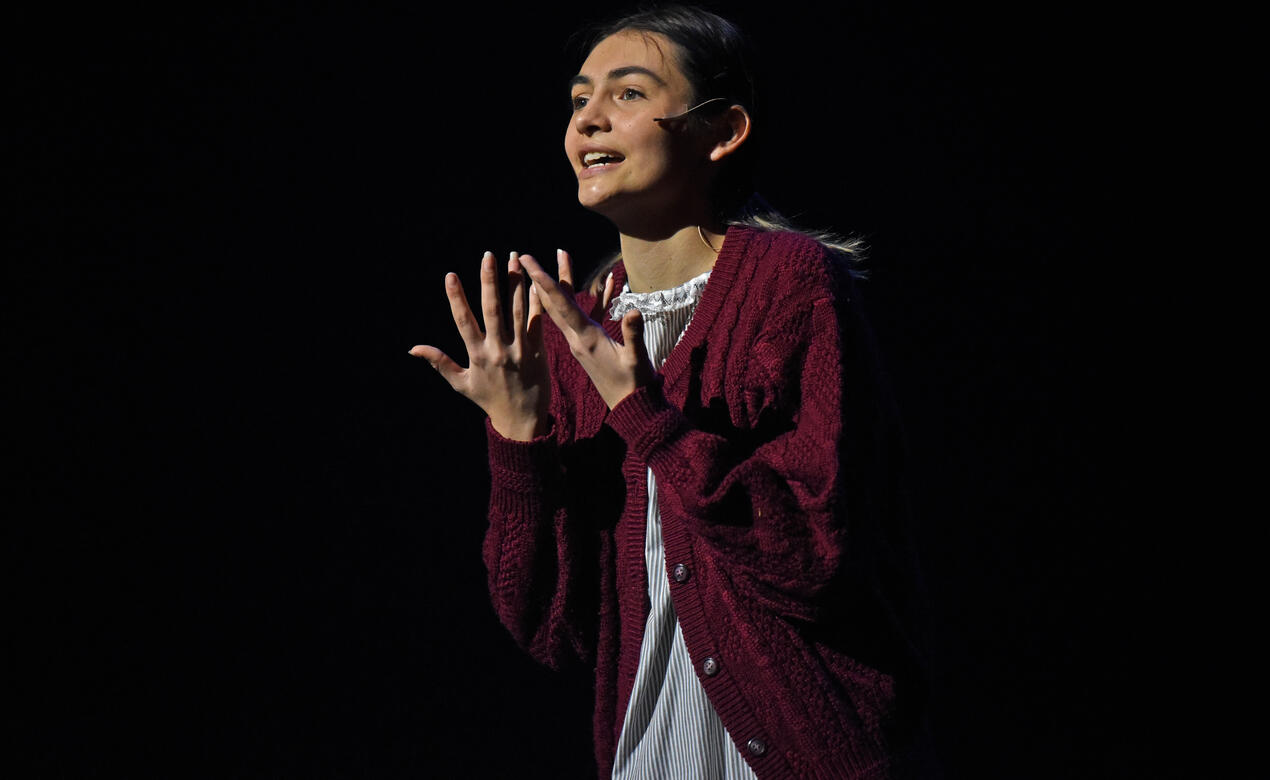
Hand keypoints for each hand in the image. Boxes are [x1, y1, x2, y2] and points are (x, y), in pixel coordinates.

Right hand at [410, 251, 548, 440]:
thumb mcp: (461, 384)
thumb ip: (440, 362)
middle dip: (489, 280)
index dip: (456, 298)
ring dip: (515, 282)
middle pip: (492, 309)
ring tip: (514, 258)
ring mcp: (520, 349)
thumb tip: (413, 348)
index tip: (450, 275)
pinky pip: (537, 321)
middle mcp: (498, 349)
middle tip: (488, 255)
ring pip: (517, 310)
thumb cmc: (489, 400)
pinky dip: (536, 301)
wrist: (522, 420)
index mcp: (477, 355)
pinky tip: (535, 281)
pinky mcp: (539, 350)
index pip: (464, 321)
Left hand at [518, 249, 652, 409]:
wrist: (630, 409)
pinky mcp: (592, 344)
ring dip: (564, 283)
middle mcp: (578, 338)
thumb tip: (633, 310)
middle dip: (544, 277)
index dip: (545, 281)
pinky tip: (608, 283)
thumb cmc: (633, 386)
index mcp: (584, 339)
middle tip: (527, 255)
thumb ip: (634, 335)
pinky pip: (590, 316)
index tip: (528, 262)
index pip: (561, 305)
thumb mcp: (636, 360)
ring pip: (568, 307)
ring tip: (561, 257)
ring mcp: (583, 341)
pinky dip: (596, 298)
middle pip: (556, 302)